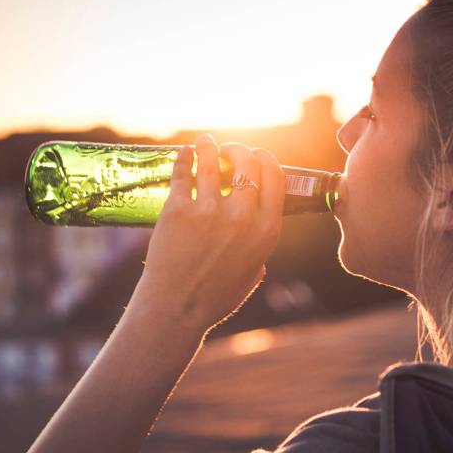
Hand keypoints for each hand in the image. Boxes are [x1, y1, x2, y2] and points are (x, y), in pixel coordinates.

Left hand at [134, 134, 284, 333]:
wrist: (176, 310)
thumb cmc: (215, 297)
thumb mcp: (253, 271)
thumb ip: (260, 246)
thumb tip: (259, 226)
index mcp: (266, 231)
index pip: (276, 178)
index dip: (267, 159)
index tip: (259, 154)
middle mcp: (243, 217)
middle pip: (248, 164)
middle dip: (240, 150)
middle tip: (230, 149)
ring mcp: (209, 211)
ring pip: (212, 162)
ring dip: (210, 146)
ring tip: (206, 141)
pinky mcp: (178, 210)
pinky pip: (183, 174)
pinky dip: (184, 158)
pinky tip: (185, 153)